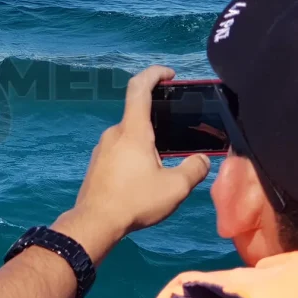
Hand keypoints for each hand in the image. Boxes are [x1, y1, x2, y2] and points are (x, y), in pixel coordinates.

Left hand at [56, 66, 210, 257]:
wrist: (95, 222)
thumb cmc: (135, 200)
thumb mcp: (175, 187)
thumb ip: (194, 169)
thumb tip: (201, 160)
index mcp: (133, 130)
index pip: (140, 88)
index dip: (155, 74)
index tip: (170, 75)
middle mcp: (114, 133)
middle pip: (138, 115)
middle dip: (159, 122)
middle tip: (177, 136)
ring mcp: (103, 148)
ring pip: (130, 136)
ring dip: (148, 143)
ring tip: (164, 164)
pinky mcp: (97, 163)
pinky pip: (120, 150)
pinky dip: (135, 155)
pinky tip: (144, 177)